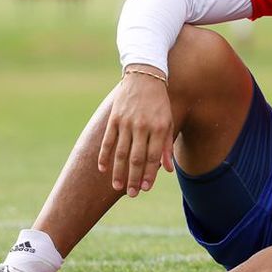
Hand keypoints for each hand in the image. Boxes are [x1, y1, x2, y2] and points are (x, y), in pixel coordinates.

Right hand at [99, 67, 174, 196]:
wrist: (145, 76)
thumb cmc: (160, 102)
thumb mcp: (169, 120)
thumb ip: (166, 146)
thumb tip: (167, 170)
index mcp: (158, 127)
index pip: (152, 157)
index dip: (149, 174)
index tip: (145, 188)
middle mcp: (142, 126)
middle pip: (136, 158)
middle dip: (133, 178)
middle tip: (132, 194)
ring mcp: (126, 122)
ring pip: (120, 153)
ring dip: (118, 172)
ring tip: (117, 186)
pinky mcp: (114, 118)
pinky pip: (107, 141)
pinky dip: (104, 156)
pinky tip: (103, 169)